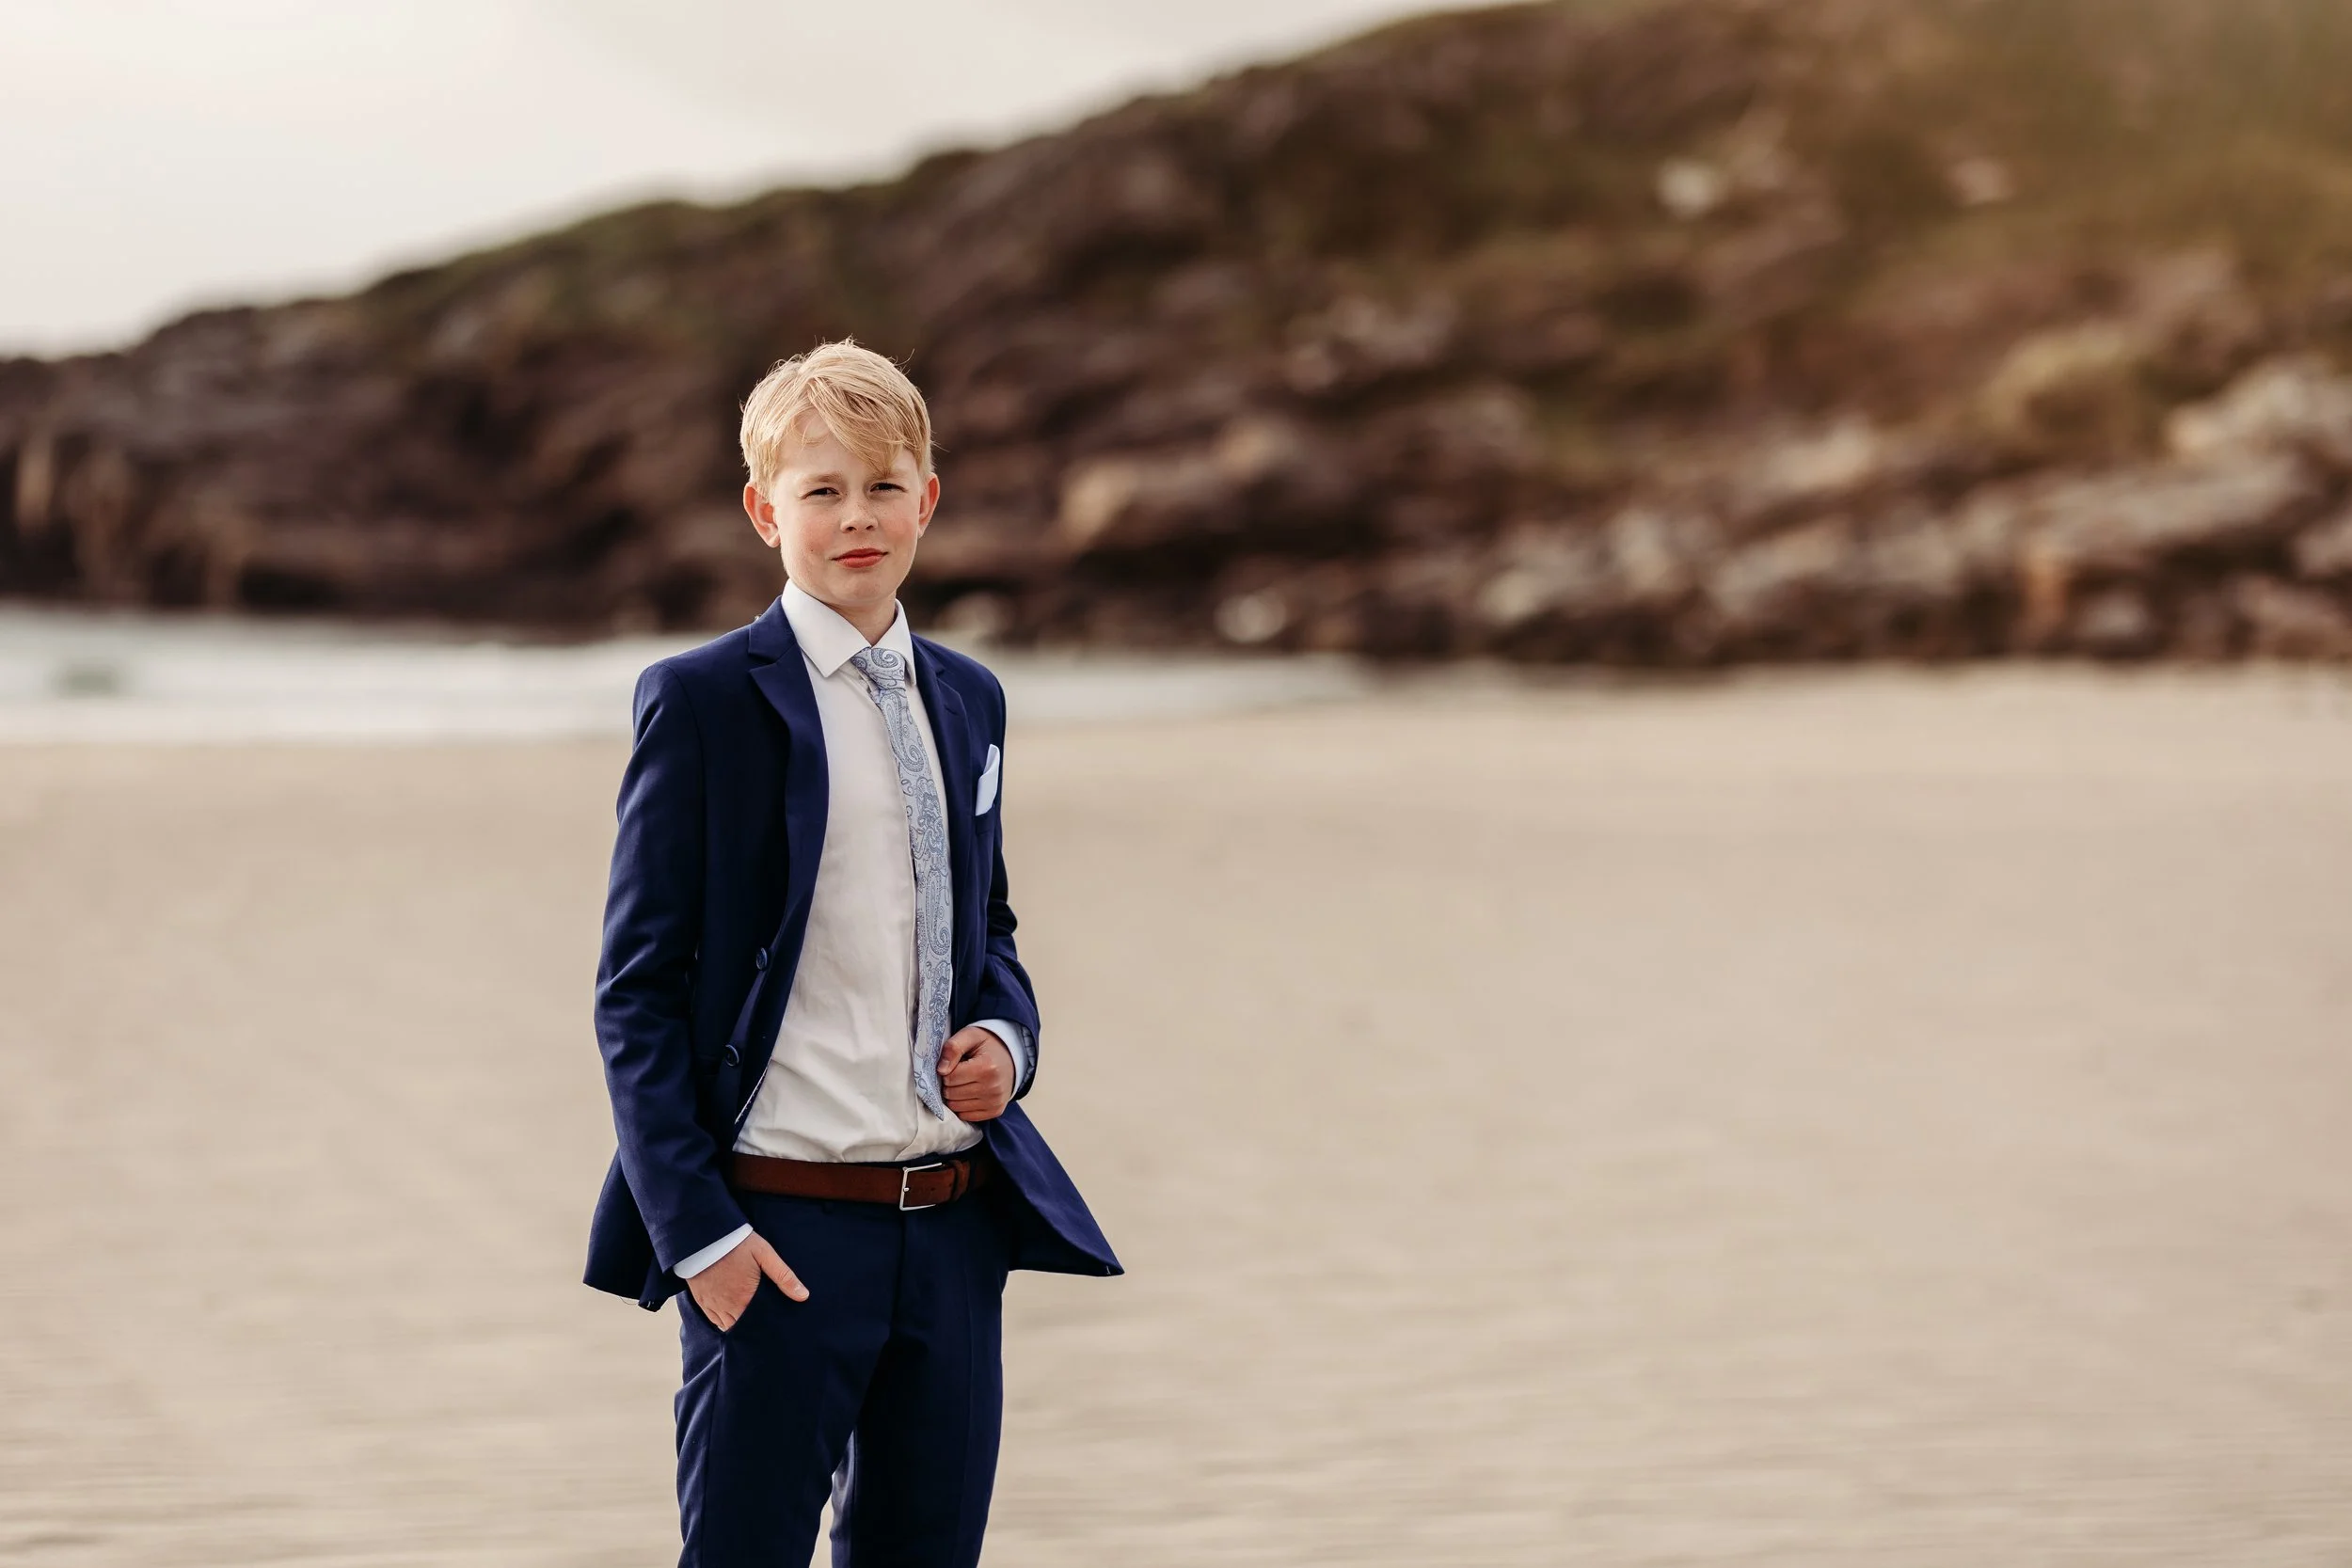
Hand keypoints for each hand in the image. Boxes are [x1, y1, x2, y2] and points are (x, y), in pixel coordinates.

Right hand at [686, 1231, 807, 1330]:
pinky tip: (731, 1312)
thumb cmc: (738, 1243)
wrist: (705, 1234)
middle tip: (763, 1323)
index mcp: (744, 1299)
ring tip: (749, 1319)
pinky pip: (713, 1319)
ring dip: (736, 1324)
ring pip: (726, 1325)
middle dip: (752, 1328)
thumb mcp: (765, 1255)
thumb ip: (784, 1277)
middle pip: (741, 1328)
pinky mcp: (701, 1299)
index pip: (756, 1325)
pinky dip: (722, 1319)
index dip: (764, 1328)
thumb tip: (803, 1296)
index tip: (773, 1326)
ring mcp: (712, 1304)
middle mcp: (726, 1306)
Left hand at [939, 1025, 1014, 1122]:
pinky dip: (963, 1106)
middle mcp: (993, 1087)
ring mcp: (995, 1102)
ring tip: (964, 1082)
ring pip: (956, 1107)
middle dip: (949, 1084)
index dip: (947, 1071)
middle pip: (951, 1094)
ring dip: (954, 1096)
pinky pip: (966, 1116)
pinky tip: (969, 1093)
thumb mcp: (970, 1036)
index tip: (955, 1064)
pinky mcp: (995, 1111)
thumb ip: (953, 1047)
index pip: (950, 1078)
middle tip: (959, 1074)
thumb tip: (940, 1070)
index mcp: (987, 1067)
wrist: (1011, 1058)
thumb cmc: (987, 1046)